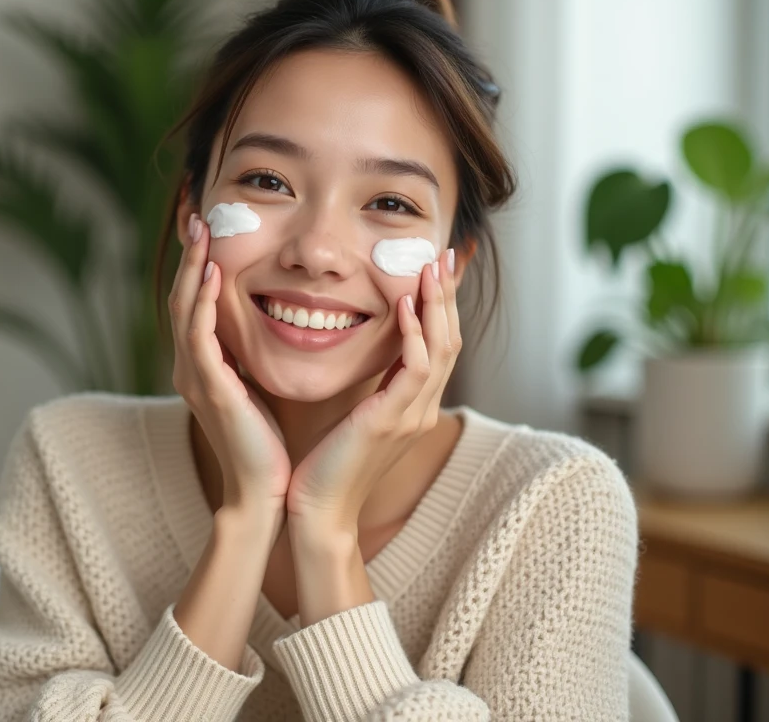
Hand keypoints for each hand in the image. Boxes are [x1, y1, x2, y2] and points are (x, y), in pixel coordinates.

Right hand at [169, 213, 291, 510]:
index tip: (209, 230)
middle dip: (190, 256)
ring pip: (186, 310)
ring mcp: (196, 377)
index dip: (199, 266)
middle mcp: (191, 367)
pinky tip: (215, 275)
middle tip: (198, 214)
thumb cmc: (266, 446)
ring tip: (203, 231)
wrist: (262, 493)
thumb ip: (253, 360)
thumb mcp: (258, 391)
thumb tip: (275, 328)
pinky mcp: (211, 389)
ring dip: (194, 268)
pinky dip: (204, 304)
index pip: (195, 305)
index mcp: (203, 367)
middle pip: (183, 298)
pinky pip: (201, 337)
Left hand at [286, 251, 461, 529]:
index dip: (440, 306)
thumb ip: (370, 386)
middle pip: (450, 340)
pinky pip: (415, 370)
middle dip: (447, 295)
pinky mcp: (390, 421)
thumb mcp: (355, 416)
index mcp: (413, 406)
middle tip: (444, 255)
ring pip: (442, 349)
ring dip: (437, 304)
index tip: (434, 268)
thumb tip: (368, 354)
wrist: (318, 512)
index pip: (439, 345)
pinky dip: (415, 334)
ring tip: (429, 268)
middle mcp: (421, 409)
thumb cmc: (326, 465)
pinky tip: (404, 306)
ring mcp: (411, 416)